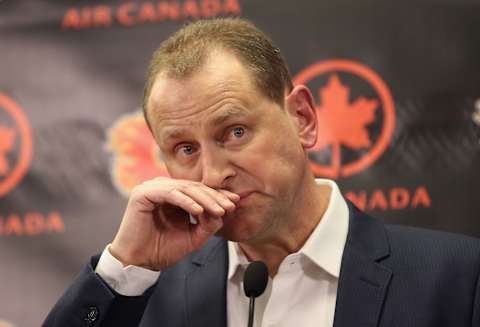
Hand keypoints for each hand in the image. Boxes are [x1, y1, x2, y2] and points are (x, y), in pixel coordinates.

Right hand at [110, 177, 238, 269]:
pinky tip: (199, 211)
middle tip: (230, 207)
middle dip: (214, 197)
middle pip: (194, 187)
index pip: (199, 190)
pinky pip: (170, 193)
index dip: (218, 196)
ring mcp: (152, 188)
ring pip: (184, 188)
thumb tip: (224, 211)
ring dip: (204, 199)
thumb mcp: (193, 236)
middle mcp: (163, 188)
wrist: (138, 263)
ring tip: (219, 210)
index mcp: (173, 195)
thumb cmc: (162, 249)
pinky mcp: (143, 193)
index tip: (235, 202)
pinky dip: (186, 201)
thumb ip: (208, 223)